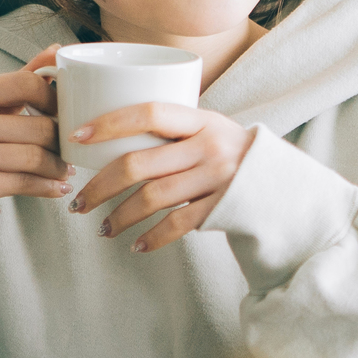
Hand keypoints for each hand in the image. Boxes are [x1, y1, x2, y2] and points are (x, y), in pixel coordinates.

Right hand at [0, 47, 72, 219]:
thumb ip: (18, 80)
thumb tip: (57, 49)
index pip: (27, 84)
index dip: (55, 99)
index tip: (64, 113)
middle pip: (38, 126)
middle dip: (61, 140)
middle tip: (70, 147)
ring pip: (35, 158)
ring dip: (59, 167)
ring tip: (65, 169)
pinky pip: (23, 183)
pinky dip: (48, 187)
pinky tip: (58, 187)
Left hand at [68, 103, 256, 251]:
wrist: (280, 180)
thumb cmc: (229, 151)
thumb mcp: (208, 127)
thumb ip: (171, 127)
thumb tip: (106, 133)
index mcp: (200, 119)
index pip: (148, 113)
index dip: (109, 123)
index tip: (77, 136)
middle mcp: (209, 146)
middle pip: (139, 164)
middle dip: (100, 186)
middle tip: (79, 202)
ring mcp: (217, 178)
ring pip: (152, 198)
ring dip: (120, 216)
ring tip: (102, 228)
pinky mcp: (222, 208)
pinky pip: (178, 225)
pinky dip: (153, 237)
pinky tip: (136, 245)